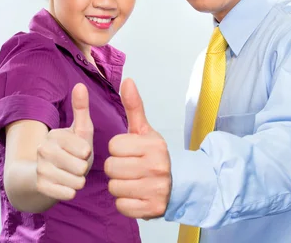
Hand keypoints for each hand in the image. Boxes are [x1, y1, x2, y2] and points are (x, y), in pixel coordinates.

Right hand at [35, 83, 93, 200]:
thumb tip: (80, 84)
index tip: (80, 152)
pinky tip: (64, 186)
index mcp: (55, 134)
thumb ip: (81, 109)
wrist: (42, 177)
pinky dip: (70, 192)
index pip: (85, 149)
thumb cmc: (70, 151)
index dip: (87, 154)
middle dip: (83, 169)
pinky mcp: (39, 186)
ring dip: (78, 182)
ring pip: (76, 181)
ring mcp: (40, 168)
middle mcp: (43, 149)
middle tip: (75, 166)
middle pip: (81, 166)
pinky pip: (67, 193)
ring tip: (70, 176)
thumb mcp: (79, 131)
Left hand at [105, 78, 170, 218]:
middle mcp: (157, 167)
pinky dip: (125, 202)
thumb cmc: (154, 155)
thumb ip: (134, 106)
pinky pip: (121, 206)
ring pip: (114, 187)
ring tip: (133, 181)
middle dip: (116, 168)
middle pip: (111, 167)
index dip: (118, 149)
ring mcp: (156, 190)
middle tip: (130, 168)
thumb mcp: (145, 130)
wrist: (180, 184)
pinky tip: (136, 194)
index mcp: (154, 145)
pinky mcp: (152, 209)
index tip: (130, 152)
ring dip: (119, 185)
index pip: (114, 146)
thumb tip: (127, 80)